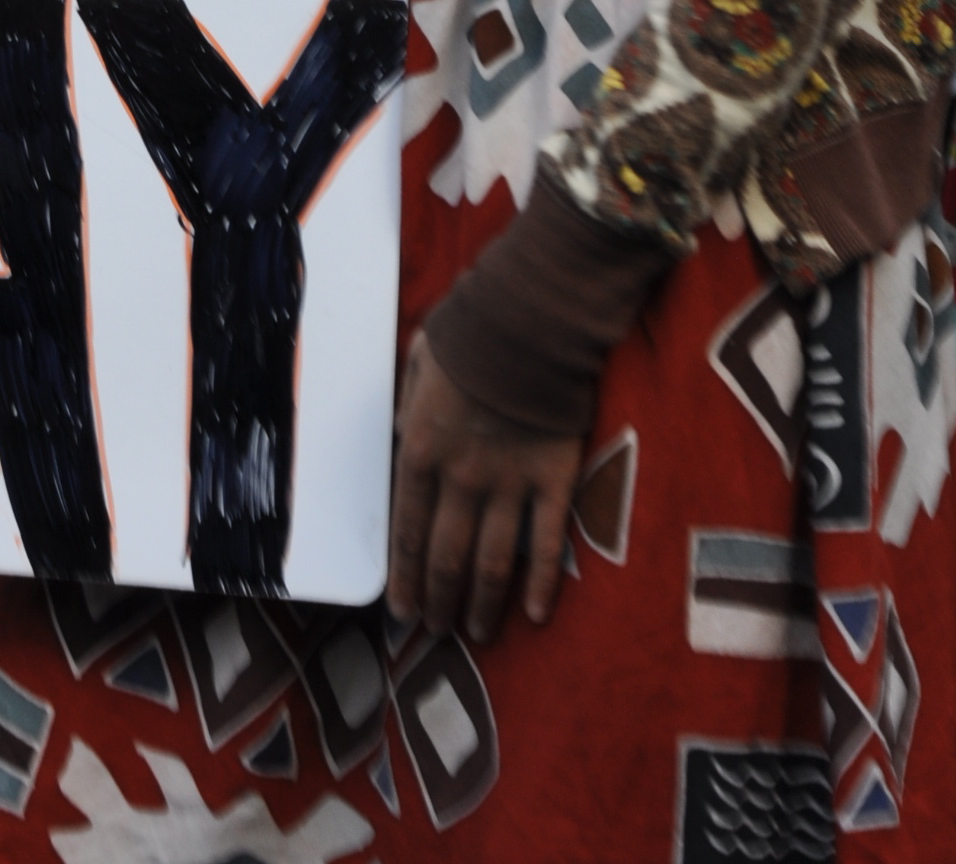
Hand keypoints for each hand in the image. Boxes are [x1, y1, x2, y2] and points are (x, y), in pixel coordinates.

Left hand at [386, 332, 583, 643]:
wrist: (528, 321)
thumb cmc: (468, 333)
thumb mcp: (417, 364)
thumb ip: (407, 409)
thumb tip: (403, 439)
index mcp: (421, 450)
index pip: (406, 530)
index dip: (403, 576)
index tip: (401, 611)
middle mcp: (461, 479)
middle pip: (446, 556)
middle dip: (438, 600)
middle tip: (436, 631)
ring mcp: (510, 485)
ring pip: (492, 563)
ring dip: (482, 605)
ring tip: (478, 633)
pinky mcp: (554, 482)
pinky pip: (547, 544)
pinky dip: (542, 585)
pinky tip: (537, 615)